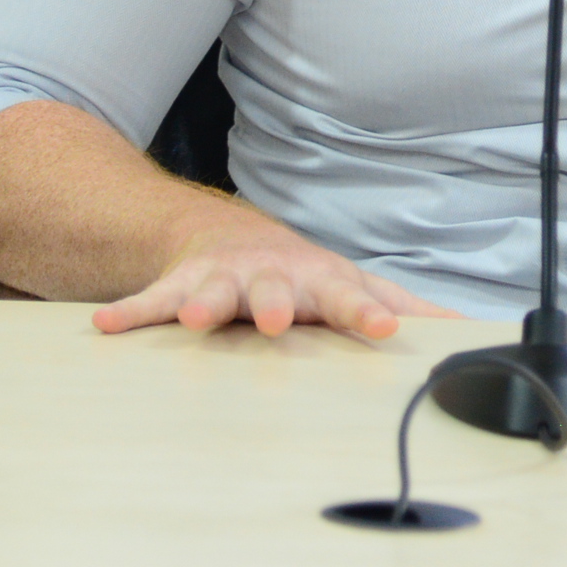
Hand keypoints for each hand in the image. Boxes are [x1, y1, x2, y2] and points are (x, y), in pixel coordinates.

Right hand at [94, 210, 458, 341]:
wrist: (229, 237)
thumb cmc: (301, 274)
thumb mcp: (351, 284)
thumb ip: (401, 305)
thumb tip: (461, 329)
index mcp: (315, 283)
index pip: (346, 298)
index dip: (365, 313)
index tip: (385, 329)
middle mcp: (269, 278)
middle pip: (273, 292)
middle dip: (273, 305)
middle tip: (275, 322)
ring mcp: (222, 280)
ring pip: (213, 292)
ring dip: (204, 304)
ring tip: (198, 319)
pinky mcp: (180, 286)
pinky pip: (152, 301)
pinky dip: (130, 313)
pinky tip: (105, 327)